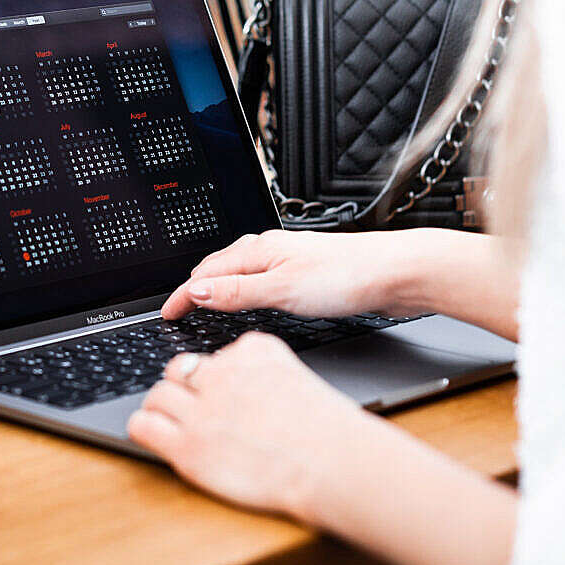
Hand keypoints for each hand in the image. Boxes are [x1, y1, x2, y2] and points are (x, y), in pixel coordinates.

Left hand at [127, 329, 373, 518]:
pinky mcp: (188, 447)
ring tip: (172, 423)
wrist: (330, 463)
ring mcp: (202, 411)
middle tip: (193, 408)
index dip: (212, 376)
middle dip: (183, 387)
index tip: (217, 390)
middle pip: (180, 368)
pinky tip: (154, 433)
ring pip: (158, 394)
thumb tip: (246, 385)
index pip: (214, 354)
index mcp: (251, 351)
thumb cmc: (325, 431)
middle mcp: (222, 374)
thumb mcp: (297, 378)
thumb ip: (265, 374)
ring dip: (163, 407)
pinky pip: (144, 425)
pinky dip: (145, 426)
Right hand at [162, 227, 429, 320]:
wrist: (397, 273)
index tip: (167, 314)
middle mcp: (272, 250)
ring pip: (242, 269)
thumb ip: (239, 293)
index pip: (207, 274)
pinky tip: (254, 297)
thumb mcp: (284, 291)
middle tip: (179, 308)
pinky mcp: (307, 272)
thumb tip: (198, 292)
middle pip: (220, 266)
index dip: (183, 296)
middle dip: (196, 285)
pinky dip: (244, 287)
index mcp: (260, 251)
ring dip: (220, 284)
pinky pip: (262, 277)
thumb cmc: (348, 277)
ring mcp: (290, 259)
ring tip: (207, 301)